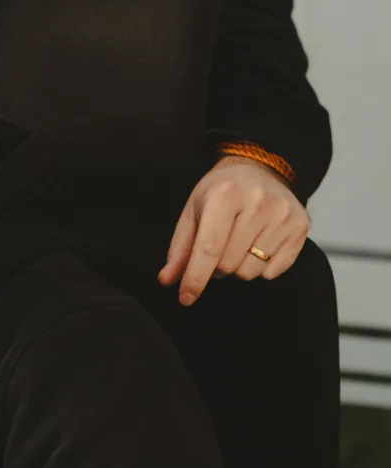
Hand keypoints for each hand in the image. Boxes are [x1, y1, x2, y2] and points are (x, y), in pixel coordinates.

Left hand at [158, 155, 309, 304]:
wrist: (259, 169)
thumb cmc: (221, 192)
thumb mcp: (194, 211)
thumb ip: (180, 248)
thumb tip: (167, 280)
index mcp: (225, 196)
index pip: (209, 248)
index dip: (195, 278)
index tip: (185, 298)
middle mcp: (257, 204)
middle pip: (229, 265)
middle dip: (216, 268)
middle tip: (217, 249)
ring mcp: (282, 216)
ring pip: (251, 272)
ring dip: (238, 269)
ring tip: (237, 244)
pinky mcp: (300, 227)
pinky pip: (273, 271)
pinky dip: (260, 268)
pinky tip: (258, 244)